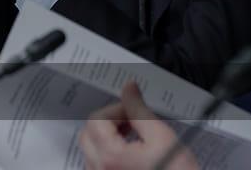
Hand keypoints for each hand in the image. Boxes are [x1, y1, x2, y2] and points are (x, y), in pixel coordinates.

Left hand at [79, 82, 197, 169]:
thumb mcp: (161, 137)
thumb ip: (139, 110)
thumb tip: (129, 89)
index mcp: (110, 157)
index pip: (97, 120)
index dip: (116, 109)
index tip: (134, 110)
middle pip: (88, 135)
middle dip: (108, 122)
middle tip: (131, 121)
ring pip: (90, 151)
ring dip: (106, 138)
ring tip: (133, 137)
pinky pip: (97, 166)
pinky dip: (107, 155)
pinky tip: (130, 154)